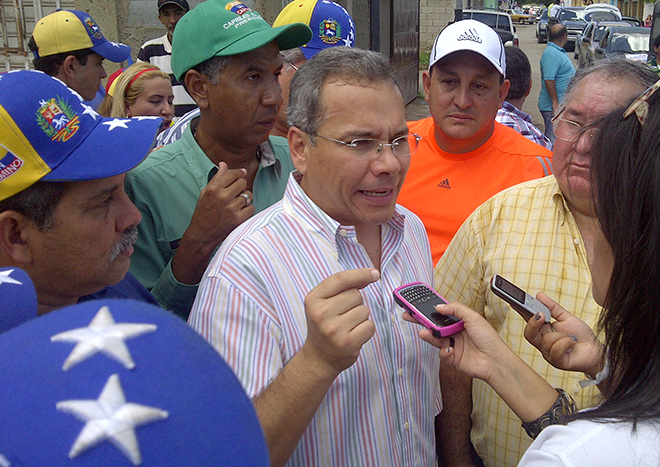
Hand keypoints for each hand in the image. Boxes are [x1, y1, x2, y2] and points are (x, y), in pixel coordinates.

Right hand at [171, 162, 254, 284]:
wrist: (202, 234)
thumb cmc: (203, 212)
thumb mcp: (206, 193)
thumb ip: (216, 178)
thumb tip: (224, 164)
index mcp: (214, 188)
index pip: (233, 174)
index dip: (239, 173)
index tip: (242, 173)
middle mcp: (223, 197)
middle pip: (242, 183)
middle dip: (240, 186)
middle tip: (235, 193)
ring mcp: (232, 208)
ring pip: (248, 195)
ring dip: (244, 199)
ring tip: (236, 204)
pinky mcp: (238, 219)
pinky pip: (251, 207)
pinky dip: (247, 210)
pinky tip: (239, 212)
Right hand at [301, 269, 378, 376]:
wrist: (318, 358)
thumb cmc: (325, 326)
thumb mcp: (323, 303)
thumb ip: (343, 287)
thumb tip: (370, 274)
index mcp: (313, 299)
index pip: (340, 279)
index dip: (360, 274)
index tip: (374, 273)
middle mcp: (321, 313)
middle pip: (355, 295)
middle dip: (355, 303)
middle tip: (343, 316)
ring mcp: (333, 329)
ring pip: (364, 310)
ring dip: (361, 317)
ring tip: (347, 326)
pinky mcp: (347, 343)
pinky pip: (369, 325)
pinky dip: (366, 329)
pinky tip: (354, 335)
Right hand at [403, 302, 512, 383]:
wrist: (495, 361)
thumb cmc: (489, 339)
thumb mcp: (473, 317)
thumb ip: (455, 309)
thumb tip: (439, 306)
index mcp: (460, 321)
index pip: (442, 313)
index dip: (431, 309)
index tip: (418, 305)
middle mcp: (455, 332)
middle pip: (434, 325)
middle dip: (422, 321)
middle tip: (409, 316)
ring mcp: (453, 345)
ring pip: (435, 339)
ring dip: (428, 336)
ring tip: (423, 333)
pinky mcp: (452, 358)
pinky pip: (441, 353)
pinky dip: (444, 351)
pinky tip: (450, 350)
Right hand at [524, 292, 604, 376]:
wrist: (595, 350)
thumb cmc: (581, 336)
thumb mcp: (566, 317)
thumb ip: (552, 307)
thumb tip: (539, 295)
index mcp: (543, 331)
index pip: (528, 321)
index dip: (520, 312)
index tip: (514, 302)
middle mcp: (542, 342)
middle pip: (529, 333)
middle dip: (534, 323)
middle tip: (541, 315)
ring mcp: (548, 353)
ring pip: (546, 340)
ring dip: (561, 336)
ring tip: (570, 337)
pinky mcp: (556, 361)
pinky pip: (556, 349)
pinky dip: (566, 343)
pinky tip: (572, 344)